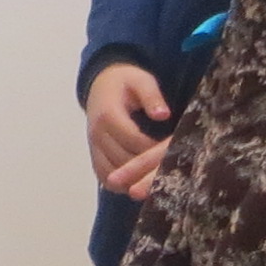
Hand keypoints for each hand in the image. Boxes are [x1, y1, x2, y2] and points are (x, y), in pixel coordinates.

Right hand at [83, 64, 170, 184]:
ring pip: (111, 173)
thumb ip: (152, 97)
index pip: (133, 140)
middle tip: (169, 173)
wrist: (101, 85)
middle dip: (146, 168)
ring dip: (132, 180)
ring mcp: (93, 146)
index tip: (172, 153)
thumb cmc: (125, 82)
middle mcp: (96, 133)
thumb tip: (163, 115)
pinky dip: (119, 184)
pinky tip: (137, 184)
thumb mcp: (141, 81)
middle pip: (122, 160)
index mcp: (108, 114)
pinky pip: (103, 176)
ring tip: (155, 183)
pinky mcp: (93, 155)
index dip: (153, 150)